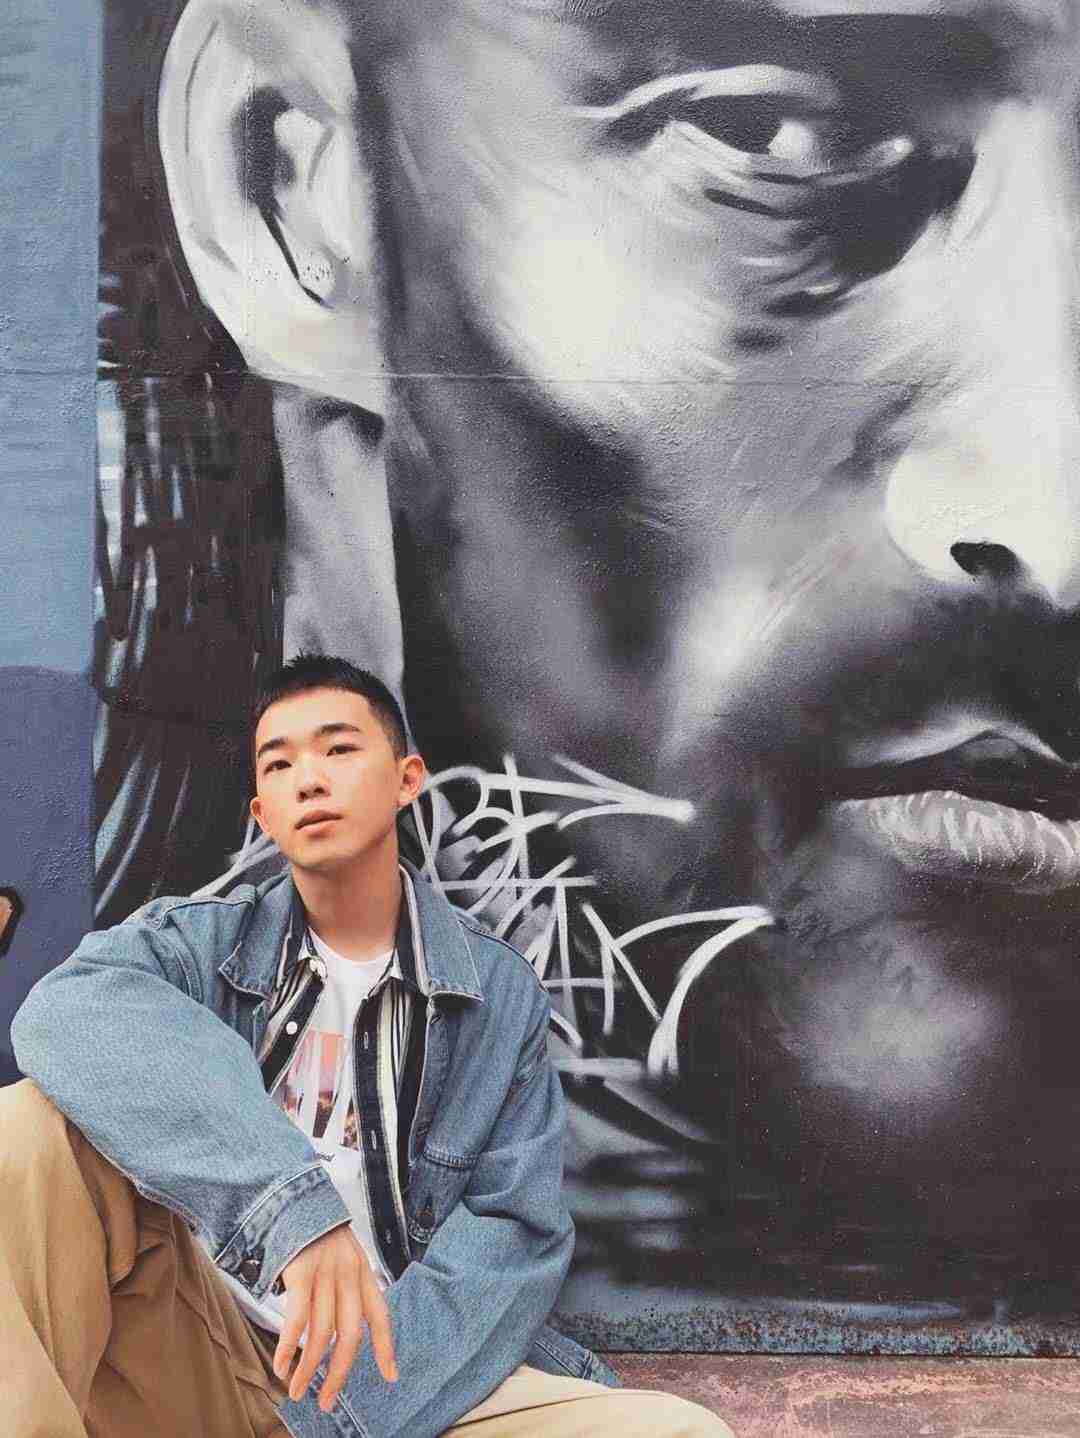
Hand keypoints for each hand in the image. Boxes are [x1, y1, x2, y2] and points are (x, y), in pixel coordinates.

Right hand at [274, 1225, 397, 1411]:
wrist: (295, 1193)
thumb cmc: (316, 1229)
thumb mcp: (344, 1252)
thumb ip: (348, 1284)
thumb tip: (342, 1324)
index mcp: (363, 1271)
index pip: (380, 1315)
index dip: (386, 1348)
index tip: (391, 1377)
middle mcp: (349, 1275)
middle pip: (350, 1335)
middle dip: (338, 1374)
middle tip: (325, 1401)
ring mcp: (325, 1273)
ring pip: (322, 1333)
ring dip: (308, 1368)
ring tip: (297, 1390)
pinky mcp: (301, 1272)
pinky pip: (297, 1318)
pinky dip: (289, 1346)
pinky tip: (282, 1365)